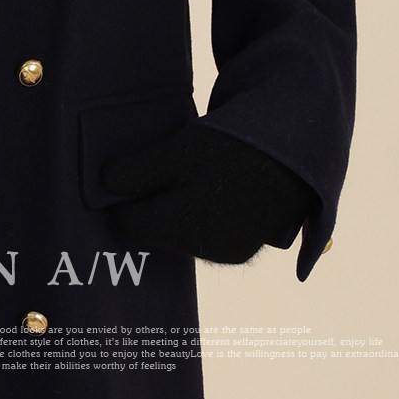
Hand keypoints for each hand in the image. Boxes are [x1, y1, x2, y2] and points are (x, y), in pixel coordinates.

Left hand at [100, 122, 317, 264]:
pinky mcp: (243, 249)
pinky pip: (204, 238)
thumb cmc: (231, 145)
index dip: (120, 200)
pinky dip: (197, 218)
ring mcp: (228, 253)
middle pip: (156, 232)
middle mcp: (207, 249)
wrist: (293, 149)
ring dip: (173, 212)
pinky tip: (203, 192)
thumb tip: (105, 185)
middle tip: (153, 173)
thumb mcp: (179, 149)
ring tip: (183, 179)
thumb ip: (138, 171)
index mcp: (187, 224)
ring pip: (180, 236)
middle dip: (148, 207)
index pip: (130, 224)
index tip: (119, 178)